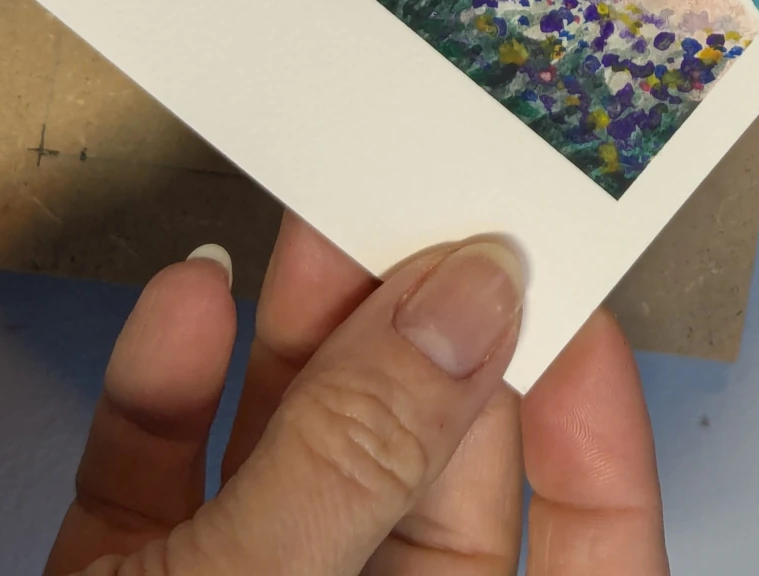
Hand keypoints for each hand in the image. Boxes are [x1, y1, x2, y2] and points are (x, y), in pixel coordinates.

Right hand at [45, 214, 669, 574]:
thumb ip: (361, 462)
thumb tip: (468, 305)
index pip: (584, 562)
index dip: (590, 432)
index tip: (564, 296)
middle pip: (429, 484)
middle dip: (420, 342)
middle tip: (415, 217)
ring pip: (298, 469)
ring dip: (298, 340)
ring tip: (310, 230)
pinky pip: (168, 489)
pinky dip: (171, 395)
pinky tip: (188, 308)